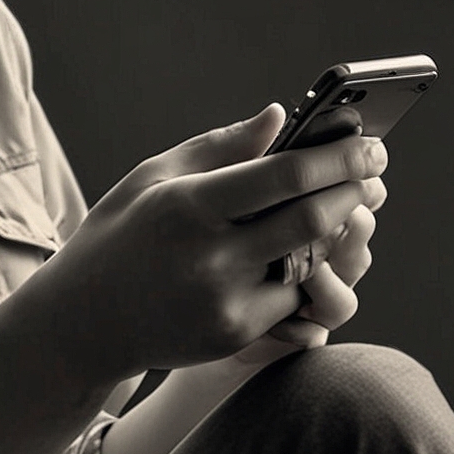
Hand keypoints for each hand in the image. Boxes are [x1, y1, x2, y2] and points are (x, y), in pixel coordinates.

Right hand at [28, 105, 388, 383]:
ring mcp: (225, 303)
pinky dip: (305, 271)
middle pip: (312, 220)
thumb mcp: (154, 176)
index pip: (284, 176)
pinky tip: (305, 249)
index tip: (370, 143)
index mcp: (188, 205)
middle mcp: (210, 257)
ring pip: (311, 263)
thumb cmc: (120, 234)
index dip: (338, 157)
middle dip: (353, 190)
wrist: (81, 322)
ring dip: (337, 233)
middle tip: (373, 170)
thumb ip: (222, 146)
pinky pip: (293, 298)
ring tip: (344, 205)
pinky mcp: (234, 336)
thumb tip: (280, 117)